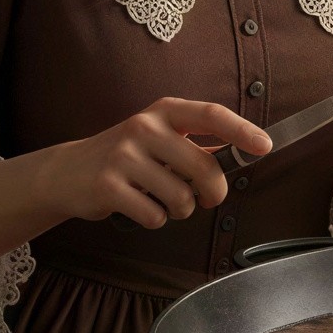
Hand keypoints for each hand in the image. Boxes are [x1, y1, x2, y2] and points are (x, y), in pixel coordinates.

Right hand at [38, 98, 273, 228]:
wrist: (67, 172)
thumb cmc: (127, 156)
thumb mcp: (158, 137)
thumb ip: (195, 144)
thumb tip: (244, 153)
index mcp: (163, 112)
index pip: (211, 115)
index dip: (241, 130)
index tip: (265, 146)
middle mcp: (144, 128)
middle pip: (203, 168)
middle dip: (213, 193)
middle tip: (208, 199)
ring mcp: (124, 156)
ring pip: (181, 199)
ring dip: (180, 210)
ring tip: (162, 200)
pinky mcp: (108, 187)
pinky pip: (155, 216)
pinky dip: (155, 219)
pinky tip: (140, 207)